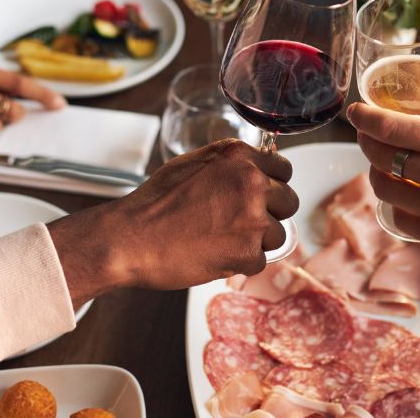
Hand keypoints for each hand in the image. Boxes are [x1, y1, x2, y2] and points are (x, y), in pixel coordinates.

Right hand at [47, 140, 297, 305]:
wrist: (131, 238)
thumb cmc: (155, 202)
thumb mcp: (193, 164)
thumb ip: (230, 165)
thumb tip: (254, 172)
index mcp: (239, 157)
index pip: (283, 170)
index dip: (272, 186)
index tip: (261, 196)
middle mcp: (251, 183)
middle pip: (288, 202)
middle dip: (269, 214)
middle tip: (240, 222)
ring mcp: (252, 219)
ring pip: (278, 235)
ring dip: (255, 241)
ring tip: (220, 239)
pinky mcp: (247, 253)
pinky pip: (259, 261)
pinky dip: (239, 263)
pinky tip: (214, 254)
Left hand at [346, 73, 419, 275]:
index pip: (394, 127)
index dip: (366, 118)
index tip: (355, 111)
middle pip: (382, 158)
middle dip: (368, 143)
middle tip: (368, 134)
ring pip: (386, 191)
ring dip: (376, 174)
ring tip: (382, 164)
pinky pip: (404, 223)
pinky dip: (396, 207)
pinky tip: (402, 197)